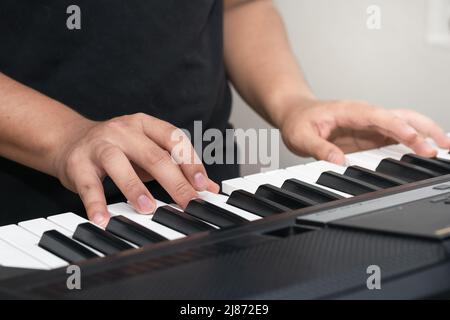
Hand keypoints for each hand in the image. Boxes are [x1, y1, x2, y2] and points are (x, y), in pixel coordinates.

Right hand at [53, 113, 218, 226]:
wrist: (69, 140)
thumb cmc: (118, 148)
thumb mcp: (148, 152)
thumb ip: (177, 167)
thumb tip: (210, 188)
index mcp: (144, 125)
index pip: (173, 139)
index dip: (190, 161)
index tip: (203, 185)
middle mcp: (123, 130)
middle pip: (153, 155)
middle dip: (174, 181)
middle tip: (188, 203)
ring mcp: (99, 144)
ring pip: (118, 164)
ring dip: (135, 187)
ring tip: (147, 208)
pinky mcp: (78, 163)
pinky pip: (88, 185)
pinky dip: (96, 204)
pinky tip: (103, 220)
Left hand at [280, 99, 449, 163]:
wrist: (296, 112)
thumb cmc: (299, 120)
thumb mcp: (301, 136)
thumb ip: (319, 149)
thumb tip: (340, 162)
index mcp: (351, 111)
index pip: (381, 118)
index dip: (400, 129)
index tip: (416, 141)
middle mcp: (365, 115)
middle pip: (401, 117)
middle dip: (424, 130)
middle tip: (442, 146)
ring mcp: (369, 124)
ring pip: (404, 124)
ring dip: (425, 134)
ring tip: (445, 147)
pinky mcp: (370, 133)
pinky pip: (396, 135)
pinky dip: (413, 141)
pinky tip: (425, 149)